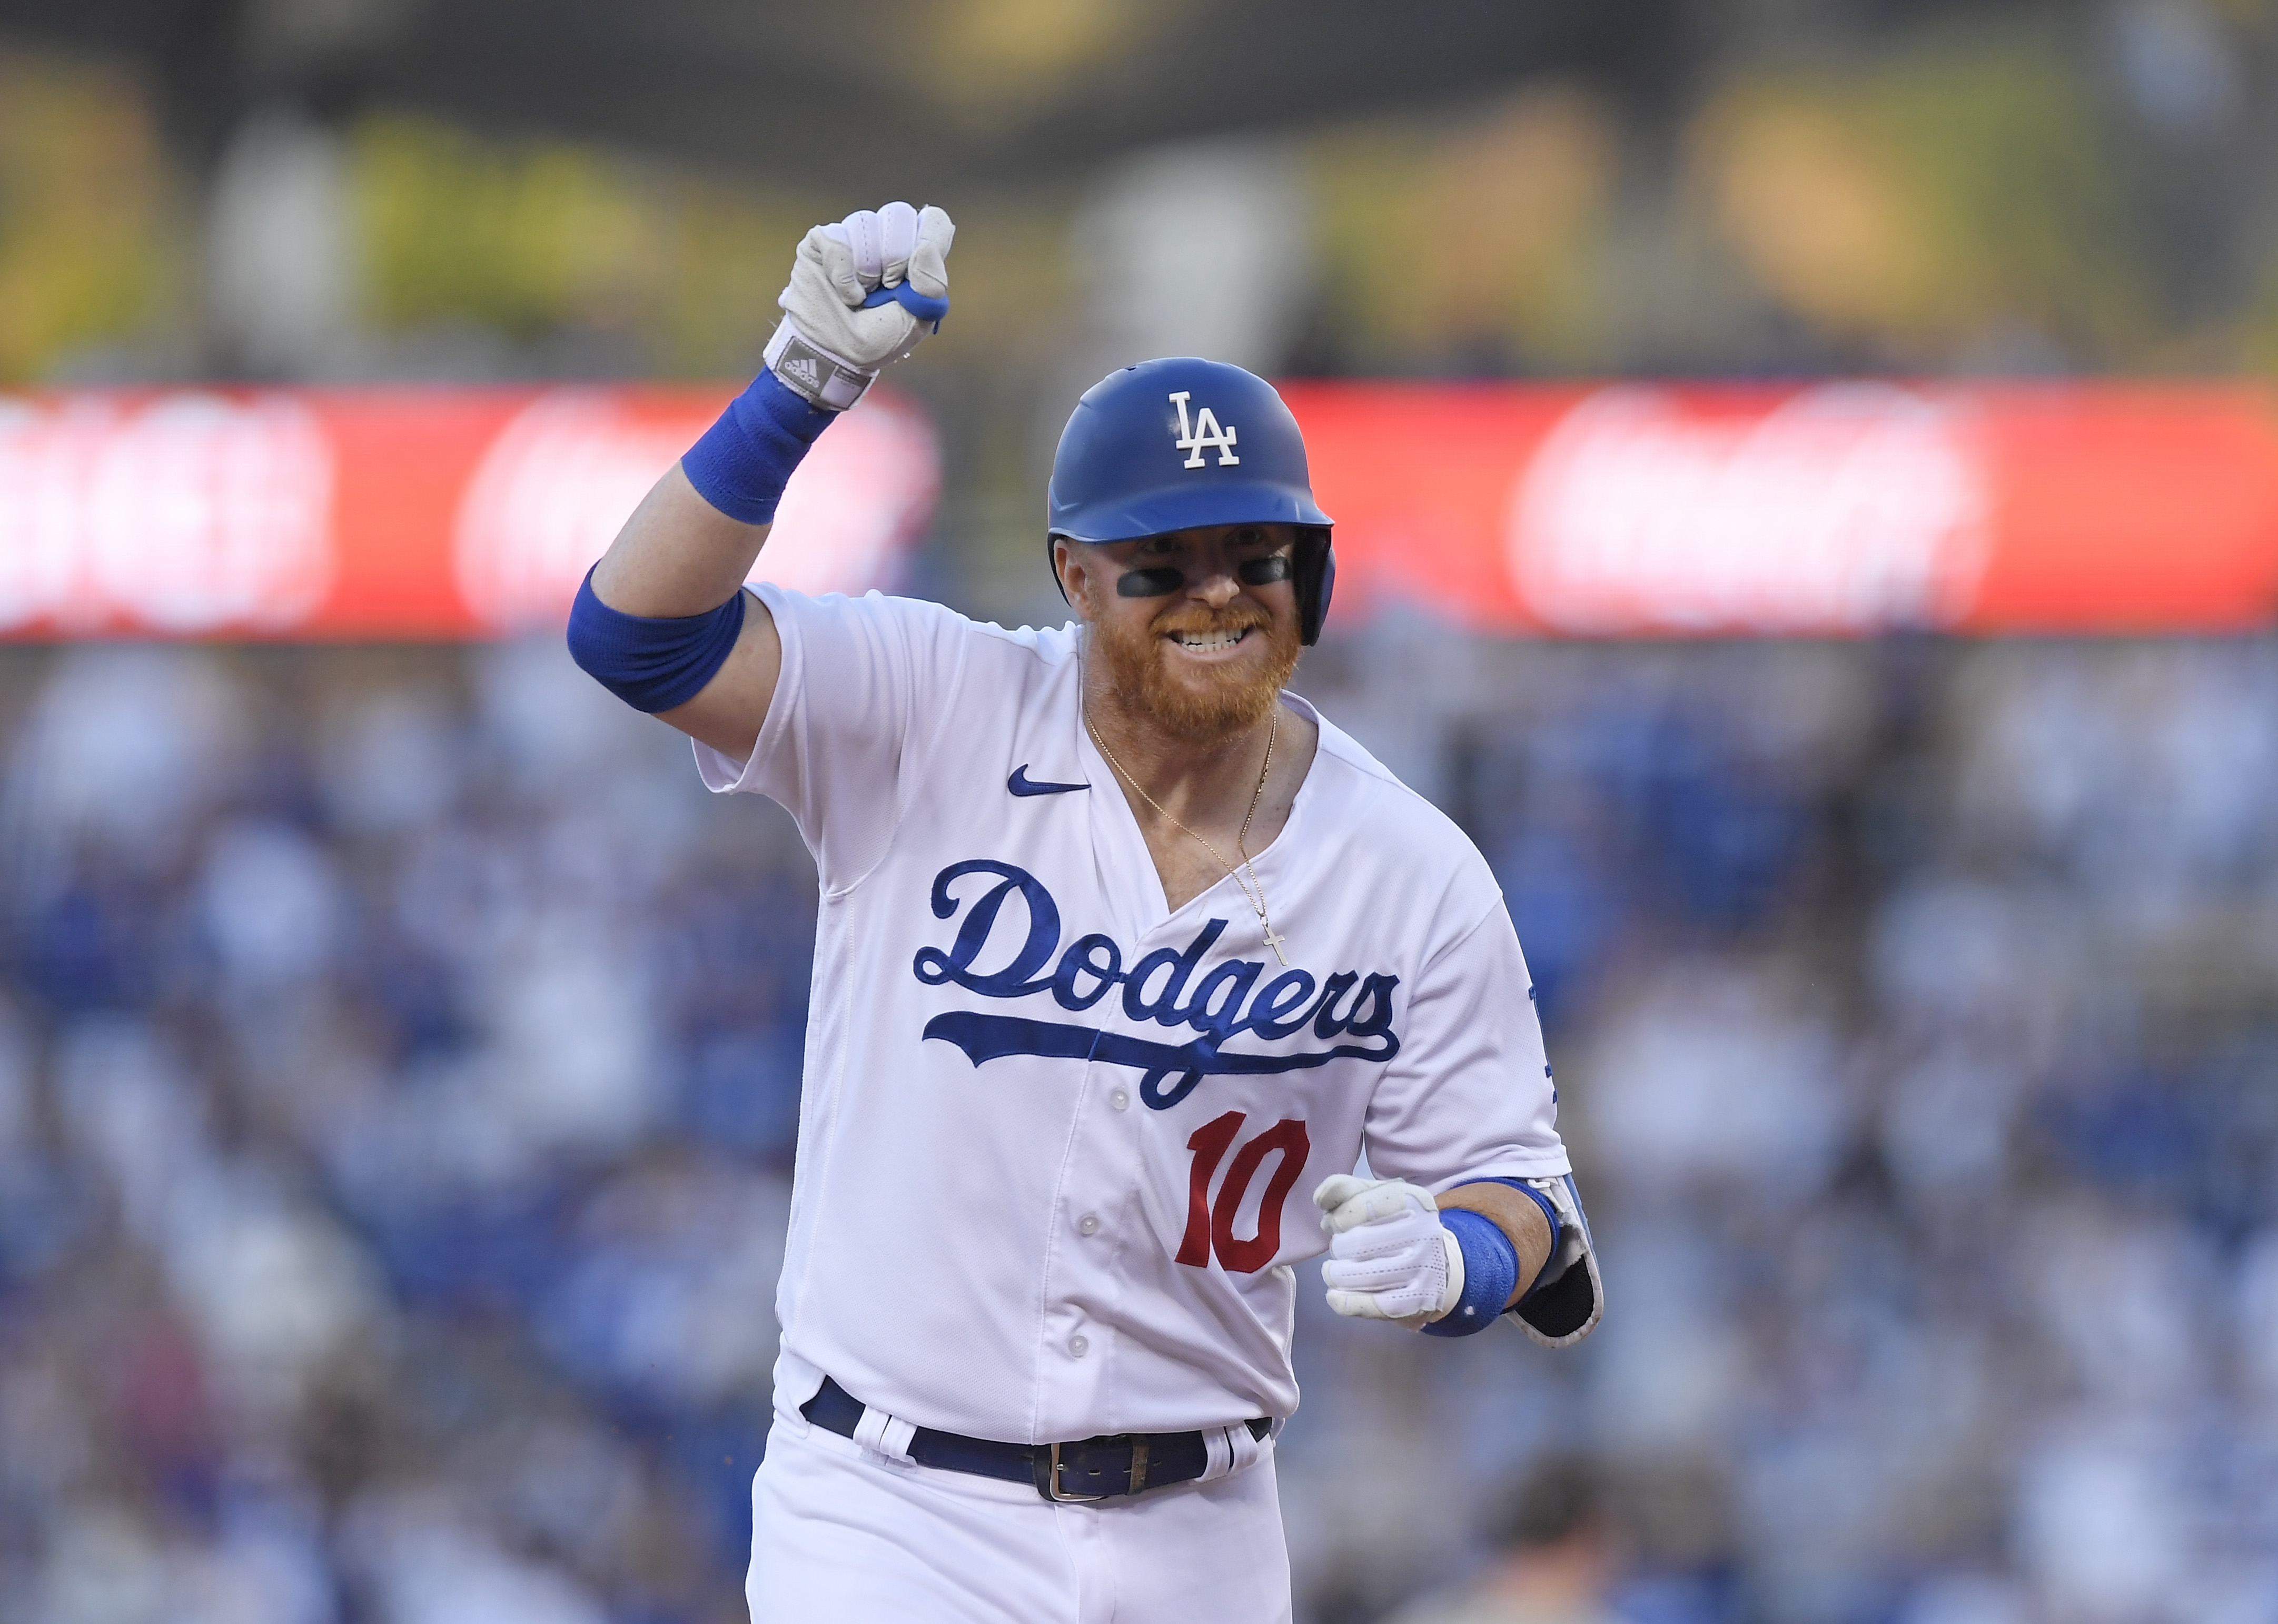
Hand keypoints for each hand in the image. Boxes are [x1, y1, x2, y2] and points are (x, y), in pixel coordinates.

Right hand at [766, 201, 954, 409]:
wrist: (837, 355)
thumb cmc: (878, 337)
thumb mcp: (917, 319)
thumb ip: (931, 285)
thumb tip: (925, 248)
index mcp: (915, 252)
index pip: (933, 220)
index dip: (929, 239)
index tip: (918, 274)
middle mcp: (884, 237)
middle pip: (899, 214)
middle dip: (895, 258)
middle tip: (887, 288)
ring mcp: (852, 237)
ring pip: (866, 223)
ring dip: (868, 270)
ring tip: (863, 296)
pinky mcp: (822, 242)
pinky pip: (837, 239)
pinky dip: (843, 276)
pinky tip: (847, 295)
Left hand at [1314, 1174, 1464, 1329]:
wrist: (1435, 1265)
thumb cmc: (1394, 1225)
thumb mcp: (1374, 1198)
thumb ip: (1344, 1190)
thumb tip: (1321, 1199)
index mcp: (1413, 1200)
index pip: (1361, 1206)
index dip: (1338, 1217)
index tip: (1335, 1223)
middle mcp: (1424, 1233)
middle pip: (1358, 1244)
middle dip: (1339, 1247)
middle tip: (1340, 1248)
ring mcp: (1423, 1269)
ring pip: (1361, 1276)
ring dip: (1337, 1274)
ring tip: (1334, 1271)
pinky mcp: (1417, 1301)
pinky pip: (1371, 1305)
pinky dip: (1344, 1301)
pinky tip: (1335, 1295)